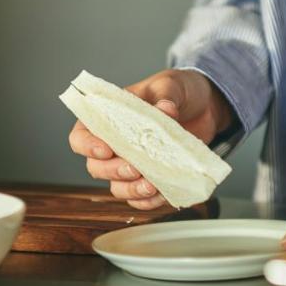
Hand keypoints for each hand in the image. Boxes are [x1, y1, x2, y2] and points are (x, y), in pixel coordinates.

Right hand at [68, 69, 232, 209]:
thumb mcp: (170, 85)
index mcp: (108, 118)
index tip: (106, 149)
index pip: (81, 136)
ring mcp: (132, 163)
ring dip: (131, 190)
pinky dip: (149, 201)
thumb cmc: (176, 91)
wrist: (204, 106)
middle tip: (134, 168)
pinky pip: (141, 199)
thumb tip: (166, 109)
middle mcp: (115, 144)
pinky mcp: (151, 178)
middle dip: (113, 171)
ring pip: (117, 187)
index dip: (87, 146)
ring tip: (150, 185)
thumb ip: (165, 96)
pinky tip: (162, 193)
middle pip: (96, 167)